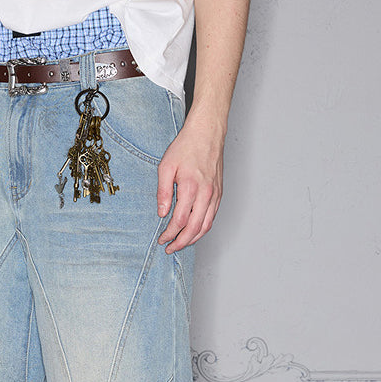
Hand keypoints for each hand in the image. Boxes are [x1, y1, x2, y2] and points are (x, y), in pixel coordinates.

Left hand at [156, 110, 224, 252]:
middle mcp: (206, 194)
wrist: (207, 133)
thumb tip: (162, 213)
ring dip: (193, 238)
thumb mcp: (166, 166)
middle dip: (181, 242)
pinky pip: (212, 216)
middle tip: (169, 248)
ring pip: (206, 225)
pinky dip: (203, 228)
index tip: (161, 239)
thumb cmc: (186, 146)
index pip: (180, 220)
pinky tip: (194, 230)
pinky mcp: (219, 193)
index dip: (170, 233)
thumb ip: (163, 192)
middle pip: (195, 228)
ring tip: (180, 243)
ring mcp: (215, 194)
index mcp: (191, 188)